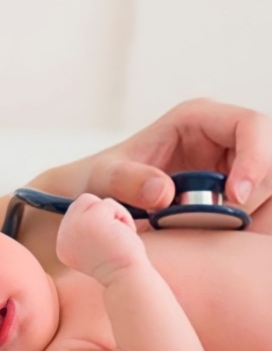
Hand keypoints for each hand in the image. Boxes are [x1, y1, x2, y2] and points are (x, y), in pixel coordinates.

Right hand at [56, 194, 145, 281]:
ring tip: (118, 237)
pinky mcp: (90, 219)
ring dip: (113, 216)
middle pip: (81, 204)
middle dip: (102, 215)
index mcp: (63, 246)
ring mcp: (74, 226)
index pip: (76, 216)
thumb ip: (86, 230)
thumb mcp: (95, 247)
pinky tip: (124, 234)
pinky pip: (108, 204)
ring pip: (93, 201)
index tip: (106, 246)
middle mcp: (64, 235)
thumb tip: (92, 205)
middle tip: (113, 238)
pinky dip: (122, 216)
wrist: (128, 279)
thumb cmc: (120, 265)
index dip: (96, 224)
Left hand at [69, 99, 271, 214]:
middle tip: (225, 220)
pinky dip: (247, 220)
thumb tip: (164, 192)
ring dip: (251, 208)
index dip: (255, 158)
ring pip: (266, 182)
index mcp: (197, 118)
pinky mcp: (233, 188)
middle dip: (255, 188)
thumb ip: (128, 181)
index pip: (250, 125)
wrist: (96, 195)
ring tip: (213, 227)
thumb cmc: (100, 178)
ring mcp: (231, 162)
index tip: (235, 197)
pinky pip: (257, 202)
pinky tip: (219, 232)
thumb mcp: (105, 177)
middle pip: (269, 155)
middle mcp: (221, 135)